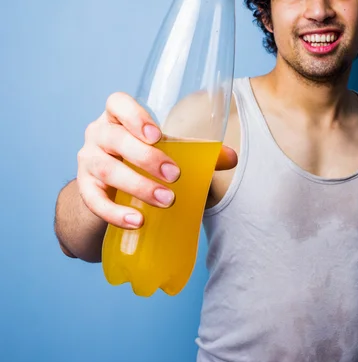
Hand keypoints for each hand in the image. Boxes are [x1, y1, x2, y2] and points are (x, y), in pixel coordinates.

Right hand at [76, 92, 236, 229]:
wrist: (113, 190)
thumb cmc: (144, 162)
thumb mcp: (169, 153)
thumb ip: (199, 154)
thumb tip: (231, 158)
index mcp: (119, 117)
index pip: (117, 103)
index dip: (134, 116)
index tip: (156, 136)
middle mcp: (98, 134)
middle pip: (114, 138)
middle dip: (146, 157)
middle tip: (174, 175)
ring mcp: (87, 161)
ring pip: (105, 169)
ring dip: (137, 186)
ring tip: (165, 201)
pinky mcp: (85, 189)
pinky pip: (94, 201)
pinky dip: (115, 213)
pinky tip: (136, 222)